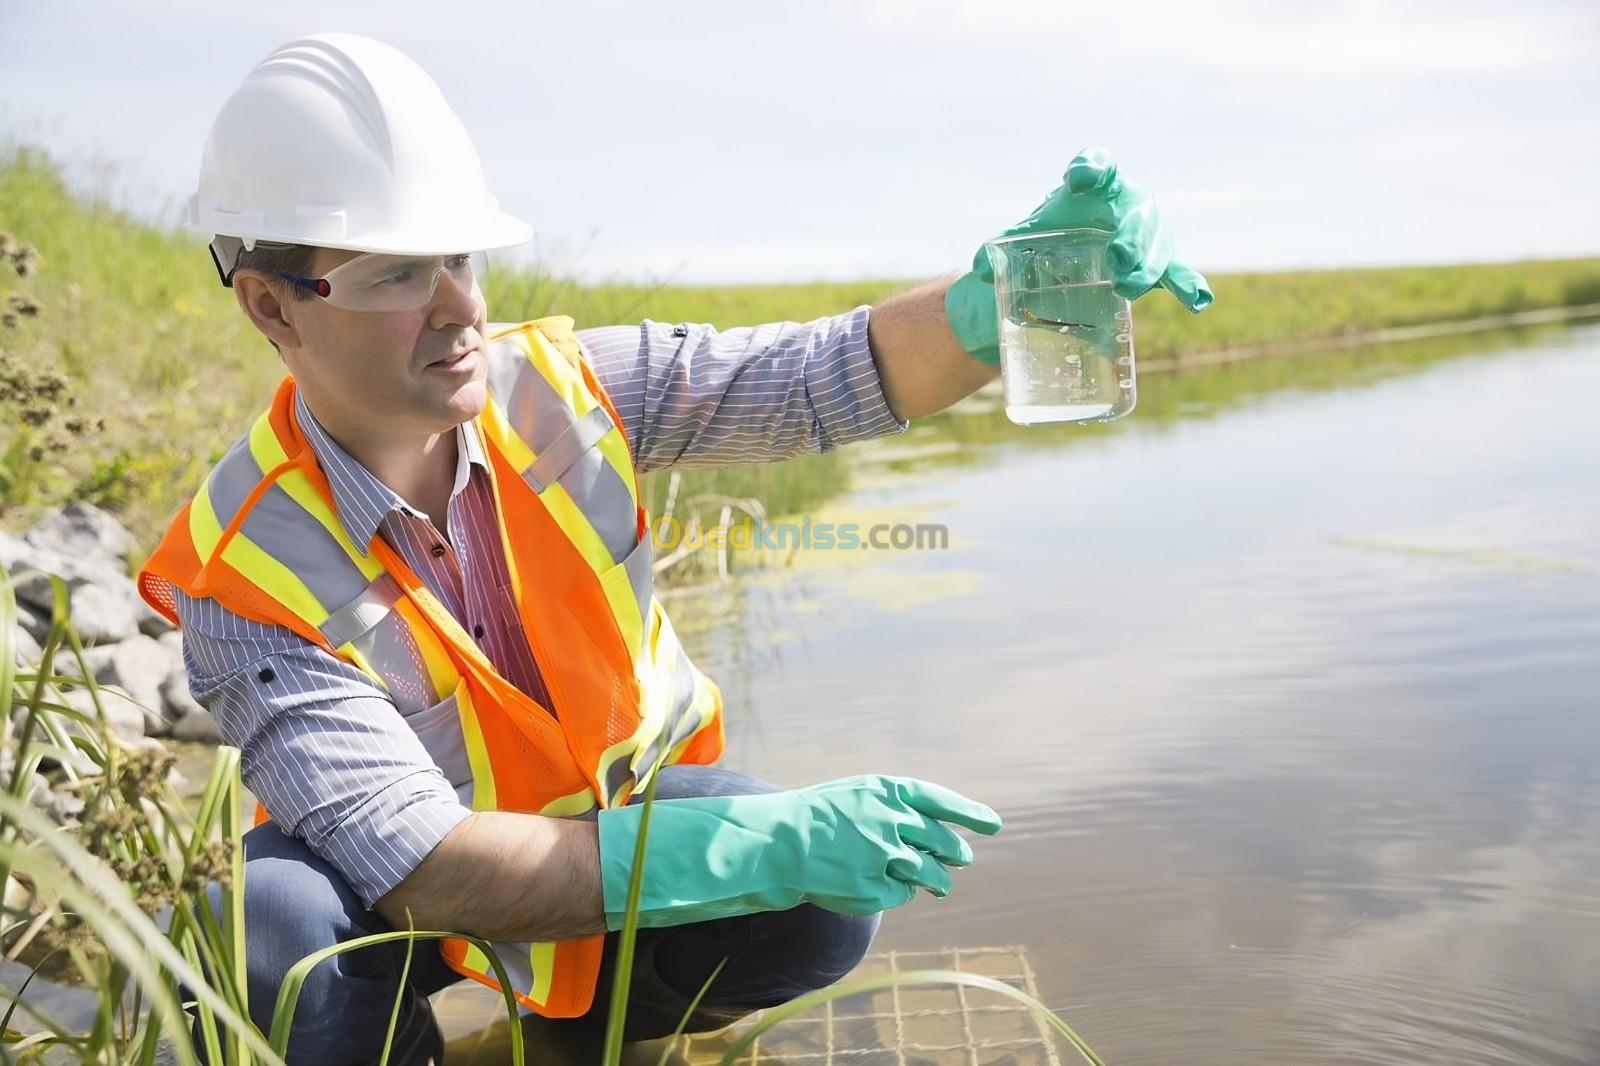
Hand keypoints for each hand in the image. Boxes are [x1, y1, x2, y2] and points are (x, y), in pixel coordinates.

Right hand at [597, 774, 1001, 929]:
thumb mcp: (859, 796)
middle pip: (944, 843)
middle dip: (956, 853)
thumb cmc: (819, 816)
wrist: (779, 842)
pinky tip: (881, 886)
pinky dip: (898, 892)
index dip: (970, 813)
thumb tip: (939, 829)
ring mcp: (885, 855)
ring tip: (939, 884)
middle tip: (960, 858)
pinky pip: (902, 894)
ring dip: (938, 880)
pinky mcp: (875, 886)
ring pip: (932, 875)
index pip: (942, 802)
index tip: (993, 824)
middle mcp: (893, 820)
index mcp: (890, 791)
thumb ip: (898, 807)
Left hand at [945, 146, 1213, 364]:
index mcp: (1091, 188)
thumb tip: (978, 269)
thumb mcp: (1019, 243)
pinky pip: (1178, 272)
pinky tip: (1197, 302)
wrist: (1061, 265)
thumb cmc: (1042, 240)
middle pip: (1138, 210)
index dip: (1092, 167)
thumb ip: (997, 251)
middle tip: (1116, 260)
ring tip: (1128, 288)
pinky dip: (1188, 285)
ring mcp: (1145, 235)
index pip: (1098, 165)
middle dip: (1132, 234)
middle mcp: (1124, 204)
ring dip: (1150, 264)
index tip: (1080, 178)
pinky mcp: (1155, 265)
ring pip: (1160, 241)